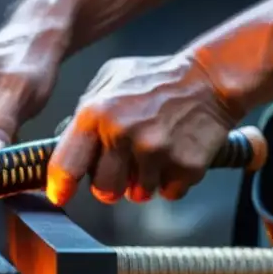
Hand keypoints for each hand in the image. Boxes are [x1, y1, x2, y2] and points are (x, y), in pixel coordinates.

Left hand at [47, 53, 240, 205]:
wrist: (211, 78)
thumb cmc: (156, 79)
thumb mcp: (109, 80)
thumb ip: (84, 111)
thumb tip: (64, 144)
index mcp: (96, 113)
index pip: (66, 165)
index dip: (61, 187)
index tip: (61, 195)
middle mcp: (122, 134)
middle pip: (103, 191)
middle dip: (111, 185)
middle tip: (123, 166)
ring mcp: (155, 151)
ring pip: (137, 195)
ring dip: (143, 182)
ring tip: (153, 154)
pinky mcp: (185, 165)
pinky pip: (169, 193)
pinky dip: (171, 182)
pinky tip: (174, 156)